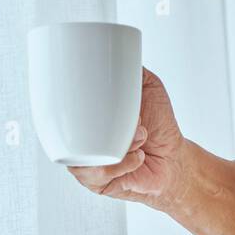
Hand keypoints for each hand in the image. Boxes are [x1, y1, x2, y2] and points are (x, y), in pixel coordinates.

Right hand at [68, 67, 186, 212]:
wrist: (174, 158)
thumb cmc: (159, 125)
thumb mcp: (150, 88)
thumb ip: (134, 71)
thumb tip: (122, 52)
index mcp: (88, 120)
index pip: (60, 112)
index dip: (61, 105)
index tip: (84, 97)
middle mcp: (82, 141)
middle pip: (68, 133)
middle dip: (101, 124)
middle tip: (134, 120)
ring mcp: (86, 163)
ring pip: (84, 154)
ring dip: (119, 145)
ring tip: (140, 137)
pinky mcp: (97, 182)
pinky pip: (99, 174)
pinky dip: (124, 163)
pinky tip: (138, 156)